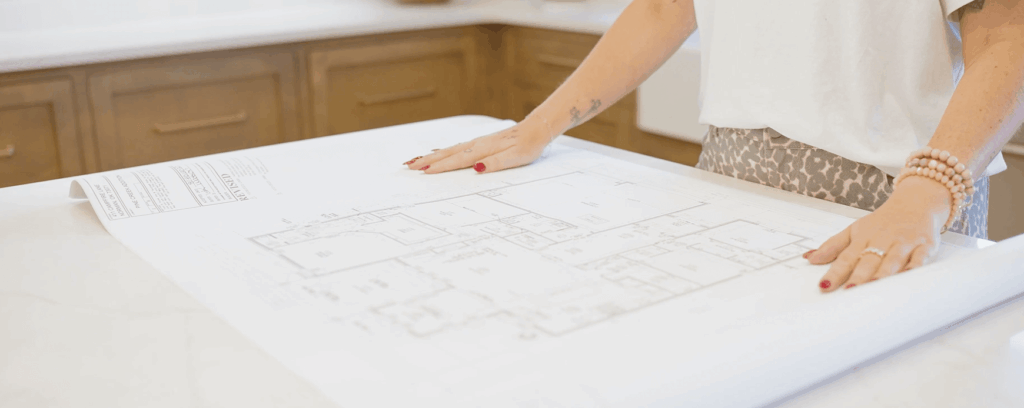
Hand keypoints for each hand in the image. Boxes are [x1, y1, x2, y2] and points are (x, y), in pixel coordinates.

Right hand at [404, 118, 554, 173]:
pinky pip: (457, 148)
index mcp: (483, 149)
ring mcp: (477, 143)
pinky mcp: (481, 143)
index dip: (440, 167)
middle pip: (448, 153)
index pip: (457, 160)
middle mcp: (477, 144)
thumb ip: (496, 163)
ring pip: (450, 150)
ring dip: (432, 156)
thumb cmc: (528, 145)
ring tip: (416, 160)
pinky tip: (439, 152)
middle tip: (409, 166)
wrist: (536, 129)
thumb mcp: (516, 157)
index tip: (423, 172)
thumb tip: (476, 168)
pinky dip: (444, 151)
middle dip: (428, 160)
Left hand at [806, 176, 952, 291]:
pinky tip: (909, 277)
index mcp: (863, 237)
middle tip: (849, 291)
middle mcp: (882, 240)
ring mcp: (904, 243)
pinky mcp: (925, 246)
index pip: (846, 257)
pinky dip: (916, 267)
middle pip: (868, 260)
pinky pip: (921, 258)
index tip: (824, 286)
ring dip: (883, 274)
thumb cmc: (883, 221)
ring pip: (893, 260)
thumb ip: (833, 246)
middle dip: (858, 276)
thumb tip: (809, 258)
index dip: (834, 272)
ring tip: (873, 287)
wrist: (917, 202)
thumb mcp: (855, 229)